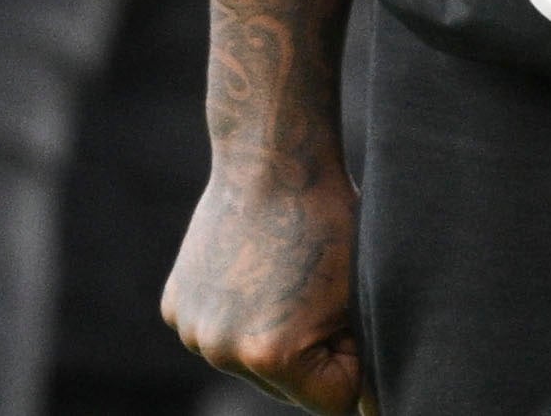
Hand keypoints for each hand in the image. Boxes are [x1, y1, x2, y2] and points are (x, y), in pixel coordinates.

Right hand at [167, 166, 371, 411]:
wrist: (271, 159)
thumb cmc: (329, 222)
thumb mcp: (359, 295)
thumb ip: (361, 356)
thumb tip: (374, 411)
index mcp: (272, 355)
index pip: (332, 400)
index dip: (350, 356)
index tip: (346, 311)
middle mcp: (223, 352)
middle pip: (287, 387)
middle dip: (310, 352)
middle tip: (315, 287)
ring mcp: (193, 330)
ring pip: (251, 360)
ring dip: (271, 333)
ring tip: (283, 274)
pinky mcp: (175, 308)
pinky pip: (220, 331)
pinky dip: (237, 313)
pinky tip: (250, 268)